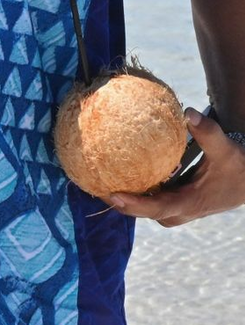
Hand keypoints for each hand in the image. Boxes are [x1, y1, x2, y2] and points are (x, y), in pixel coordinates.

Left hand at [109, 108, 244, 225]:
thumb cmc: (238, 166)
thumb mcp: (226, 150)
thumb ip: (208, 132)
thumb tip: (188, 112)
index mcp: (191, 202)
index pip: (158, 208)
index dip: (135, 204)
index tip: (113, 195)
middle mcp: (182, 209)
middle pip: (145, 212)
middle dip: (120, 203)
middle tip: (94, 185)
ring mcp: (179, 207)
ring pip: (147, 206)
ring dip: (125, 196)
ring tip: (97, 177)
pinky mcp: (177, 200)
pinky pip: (151, 196)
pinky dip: (135, 186)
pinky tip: (117, 166)